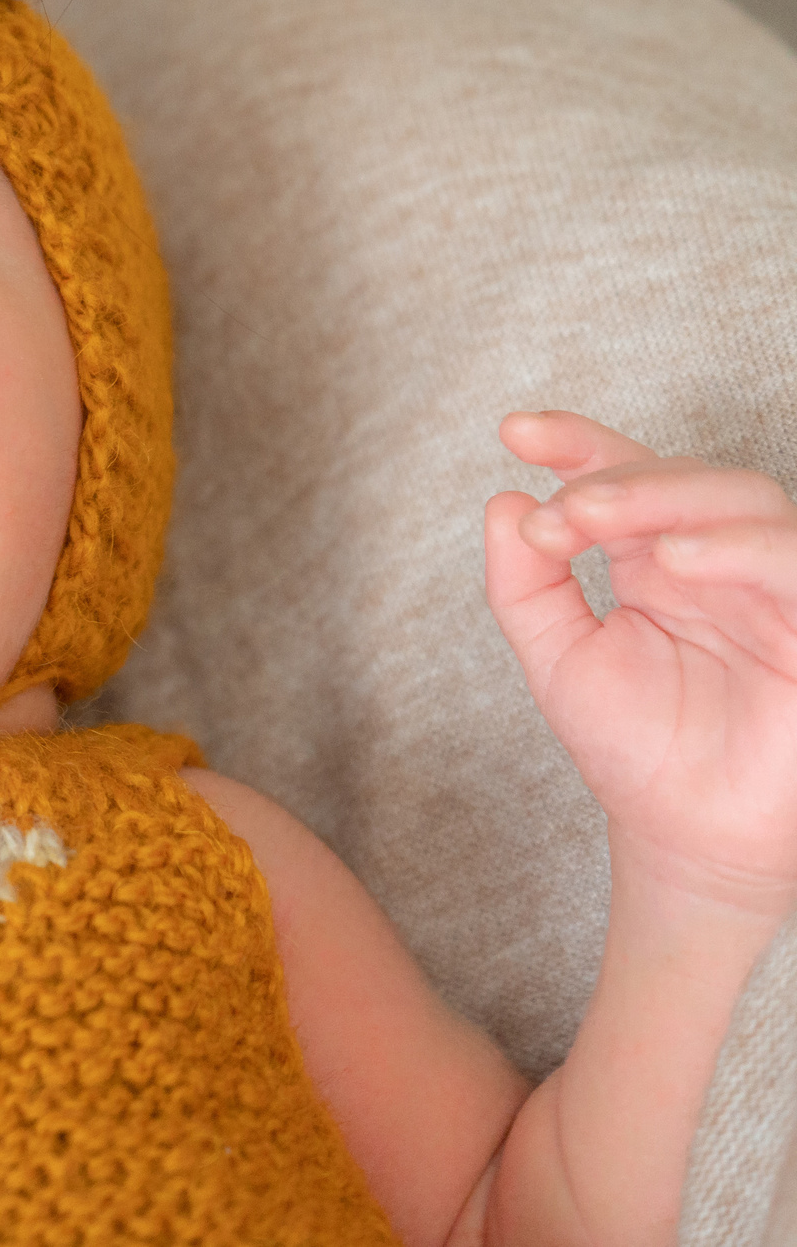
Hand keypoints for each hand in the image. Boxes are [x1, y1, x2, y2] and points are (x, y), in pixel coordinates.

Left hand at [485, 411, 796, 909]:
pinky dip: (738, 549)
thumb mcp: (555, 656)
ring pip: (746, 502)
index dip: (576, 441)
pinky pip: (792, 565)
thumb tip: (502, 501)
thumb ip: (524, 583)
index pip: (623, 473)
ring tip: (594, 518)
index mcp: (654, 555)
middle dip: (616, 477)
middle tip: (559, 506)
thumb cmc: (632, 746)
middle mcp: (717, 560)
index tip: (514, 432)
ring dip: (666, 498)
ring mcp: (770, 588)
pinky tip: (672, 557)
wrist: (685, 838)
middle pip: (684, 478)